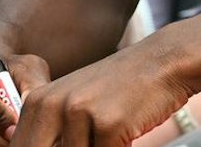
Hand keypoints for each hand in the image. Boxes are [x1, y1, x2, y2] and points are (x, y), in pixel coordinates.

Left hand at [11, 41, 194, 146]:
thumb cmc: (119, 88)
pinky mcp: (107, 124)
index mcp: (38, 102)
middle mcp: (52, 106)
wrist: (162, 61)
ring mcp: (79, 114)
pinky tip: (125, 132)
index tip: (62, 146)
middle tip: (91, 142)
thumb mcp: (74, 103)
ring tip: (108, 134)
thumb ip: (50, 131)